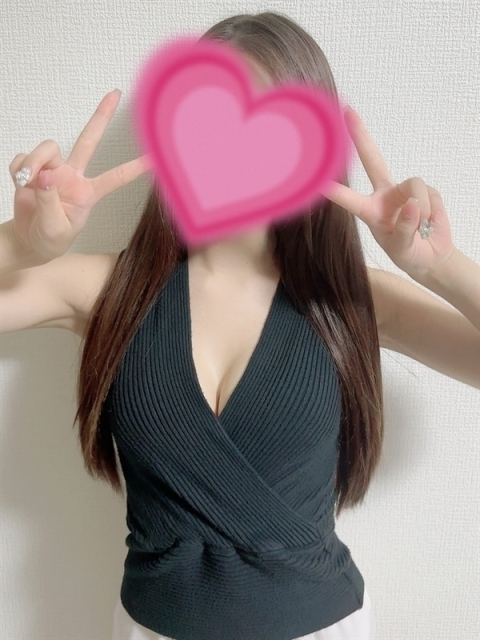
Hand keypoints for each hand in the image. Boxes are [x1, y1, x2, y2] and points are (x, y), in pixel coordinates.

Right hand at [8, 89, 149, 260]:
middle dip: (101, 116)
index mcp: (88, 193)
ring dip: (34, 161)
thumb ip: (50, 201)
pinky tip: (20, 184)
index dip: (134, 168)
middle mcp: (74, 176)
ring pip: (47, 148)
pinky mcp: (33, 168)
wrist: (30, 240)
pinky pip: (23, 159)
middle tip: (115, 93)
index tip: (155, 158)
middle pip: (89, 140)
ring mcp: (54, 170)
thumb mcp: (54, 227)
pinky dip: (18, 170)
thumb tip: (44, 176)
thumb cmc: (50, 238)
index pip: (115, 178)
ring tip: (26, 182)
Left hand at [321, 106, 455, 279]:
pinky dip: (433, 213)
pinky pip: (430, 195)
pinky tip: (431, 222)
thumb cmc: (408, 253)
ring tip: (422, 225)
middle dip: (362, 136)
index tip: (313, 174)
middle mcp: (384, 195)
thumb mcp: (401, 248)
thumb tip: (414, 206)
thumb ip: (405, 230)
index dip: (330, 187)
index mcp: (369, 211)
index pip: (346, 197)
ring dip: (421, 206)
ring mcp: (405, 191)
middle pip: (372, 159)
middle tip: (348, 112)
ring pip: (414, 184)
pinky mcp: (426, 191)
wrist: (431, 257)